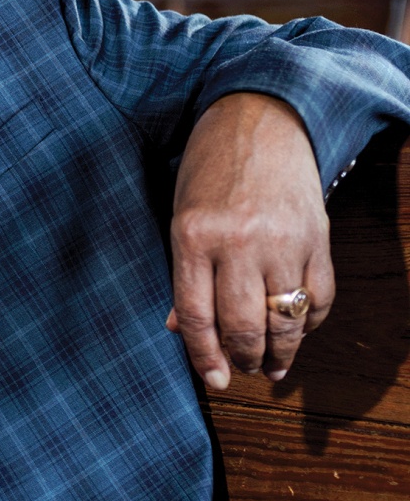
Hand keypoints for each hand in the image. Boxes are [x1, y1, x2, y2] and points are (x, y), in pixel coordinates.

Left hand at [167, 91, 333, 389]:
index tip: (215, 381)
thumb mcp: (182, 215)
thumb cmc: (211, 168)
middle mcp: (237, 241)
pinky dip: (311, 323)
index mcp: (193, 236)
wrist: (261, 119)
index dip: (205, 358)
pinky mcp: (318, 238)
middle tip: (245, 369)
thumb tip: (181, 330)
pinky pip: (320, 298)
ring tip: (273, 364)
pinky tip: (299, 331)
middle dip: (244, 359)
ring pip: (284, 320)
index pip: (197, 316)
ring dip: (280, 352)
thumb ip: (184, 274)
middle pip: (242, 326)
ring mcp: (282, 241)